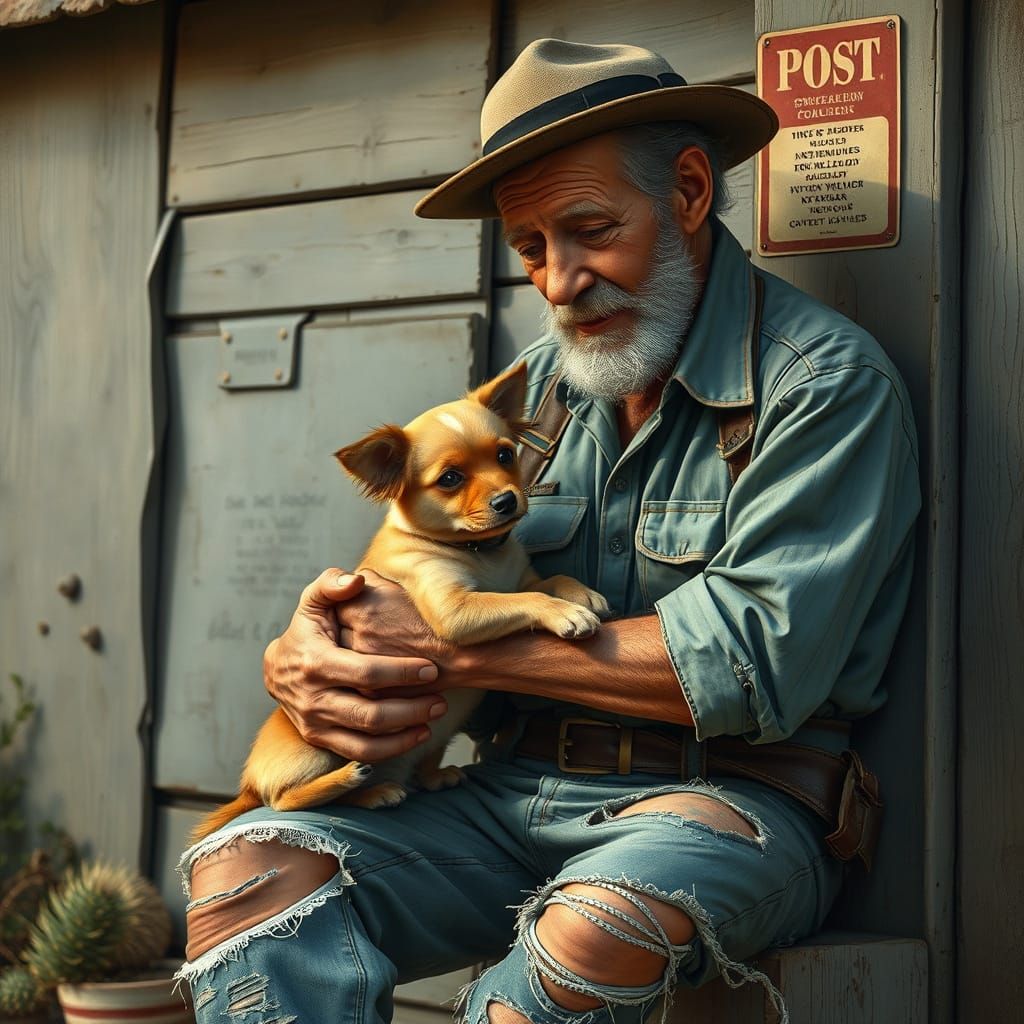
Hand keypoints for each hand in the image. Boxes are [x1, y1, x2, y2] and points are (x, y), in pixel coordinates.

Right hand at [264, 569, 445, 761]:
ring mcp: (315, 723)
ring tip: (433, 718)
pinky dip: (390, 749)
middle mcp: (313, 698)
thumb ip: (333, 583)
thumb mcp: (314, 600)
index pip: (365, 673)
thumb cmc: (306, 628)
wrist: (277, 668)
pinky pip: (359, 754)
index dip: (401, 672)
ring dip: (405, 735)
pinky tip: (416, 734)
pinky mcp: (319, 739)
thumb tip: (356, 579)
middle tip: (441, 700)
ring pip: (366, 742)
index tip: (431, 669)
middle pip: (370, 714)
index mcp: (315, 662)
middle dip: (411, 709)